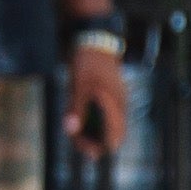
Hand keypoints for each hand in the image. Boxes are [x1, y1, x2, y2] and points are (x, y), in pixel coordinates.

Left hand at [64, 39, 130, 155]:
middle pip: (112, 135)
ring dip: (94, 131)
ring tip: (76, 128)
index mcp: (115, 106)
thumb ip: (76, 109)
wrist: (95, 39)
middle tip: (76, 140)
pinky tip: (82, 116)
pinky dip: (94, 120)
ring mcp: (117, 100)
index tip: (84, 149)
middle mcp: (119, 106)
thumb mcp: (78, 86)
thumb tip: (71, 130)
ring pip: (108, 125)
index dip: (99, 147)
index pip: (113, 138)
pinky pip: (106, 115)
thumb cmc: (87, 63)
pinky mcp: (111, 95)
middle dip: (94, 141)